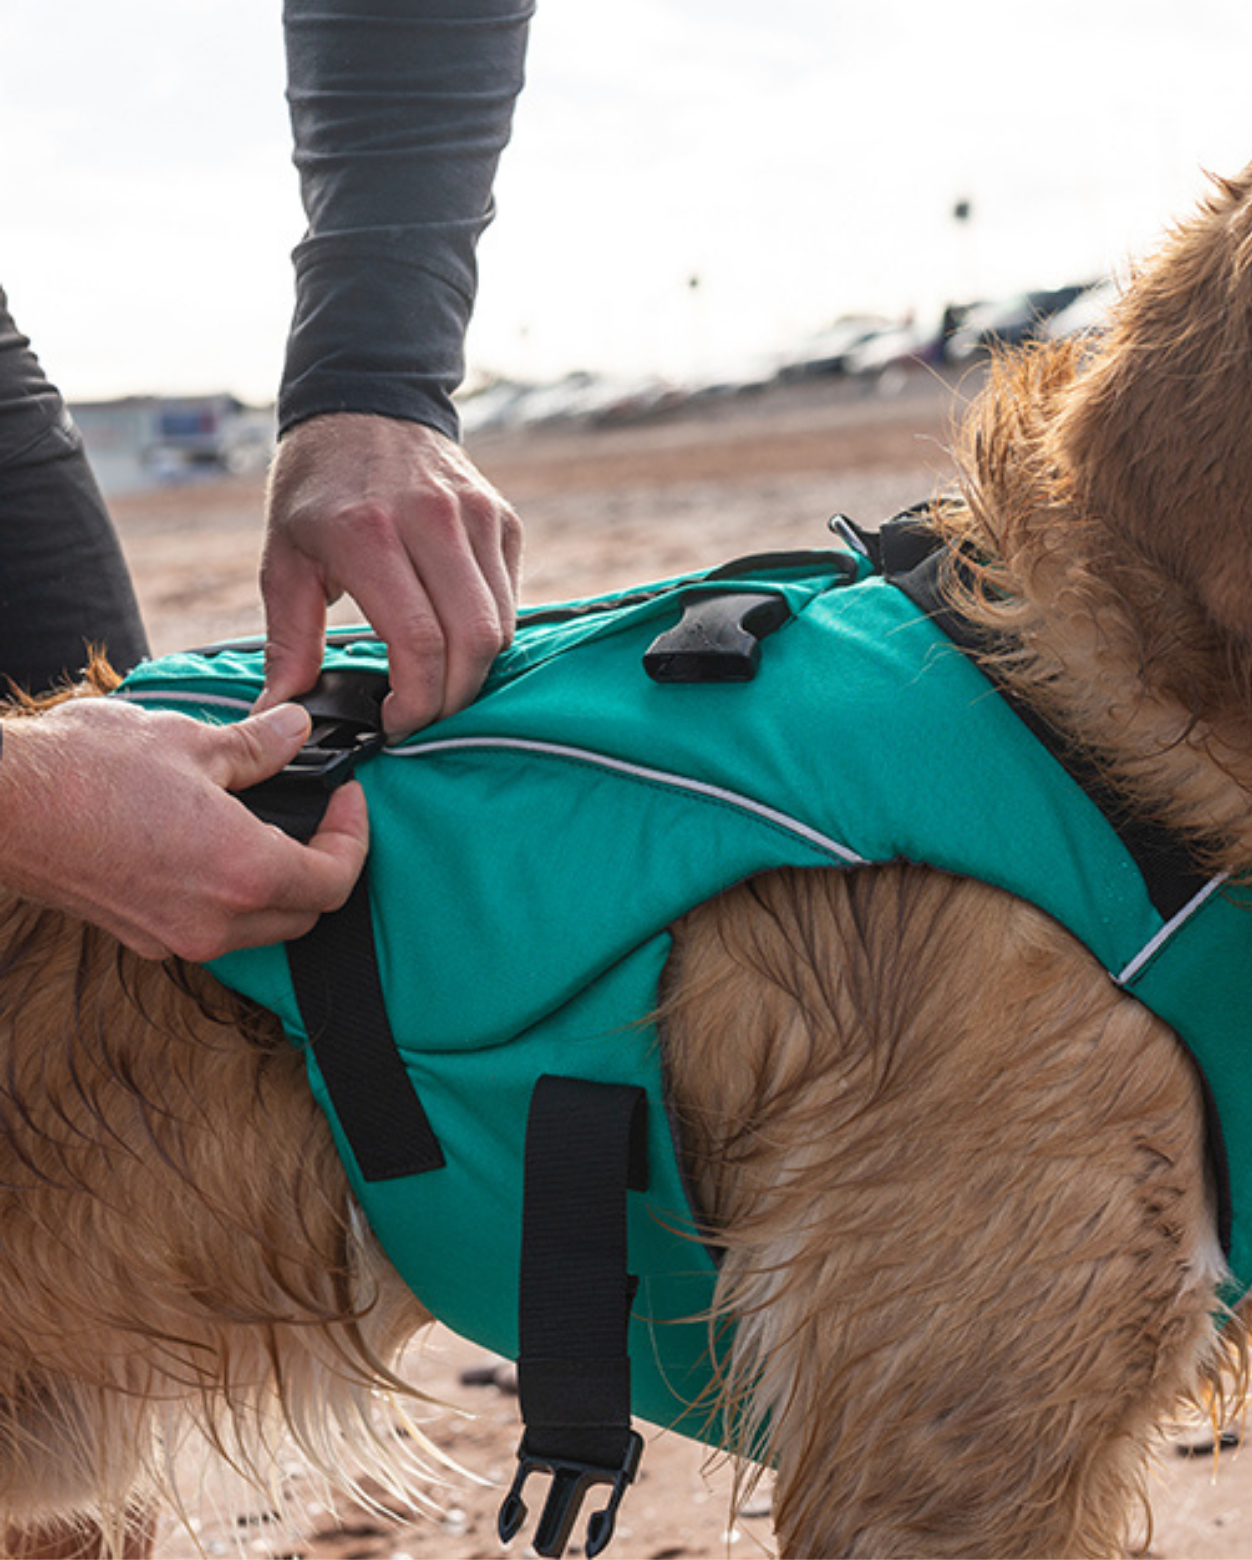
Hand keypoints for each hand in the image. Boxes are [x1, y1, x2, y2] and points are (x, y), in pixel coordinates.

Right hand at [0, 698, 368, 961]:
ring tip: (269, 824)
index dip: (354, 837)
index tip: (347, 797)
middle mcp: (215, 921)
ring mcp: (174, 936)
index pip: (335, 881)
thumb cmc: (84, 770)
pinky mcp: (141, 935)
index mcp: (242, 872)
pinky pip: (211, 927)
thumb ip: (258, 746)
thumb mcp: (188, 741)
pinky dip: (231, 895)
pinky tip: (216, 845)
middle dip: (324, 865)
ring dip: (278, 885)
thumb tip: (296, 731)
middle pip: (305, 914)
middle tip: (319, 811)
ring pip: (259, 927)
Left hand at [258, 412, 522, 737]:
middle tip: (420, 717)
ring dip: (474, 672)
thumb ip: (287, 642)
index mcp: (367, 533)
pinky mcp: (501, 518)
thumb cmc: (316, 489)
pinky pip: (511, 599)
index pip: (418, 642)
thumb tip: (278, 715)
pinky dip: (488, 634)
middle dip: (451, 699)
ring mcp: (474, 515)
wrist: (363, 405)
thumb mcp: (283, 559)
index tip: (394, 723)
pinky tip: (453, 639)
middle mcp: (430, 519)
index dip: (415, 700)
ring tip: (437, 684)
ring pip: (500, 627)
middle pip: (472, 643)